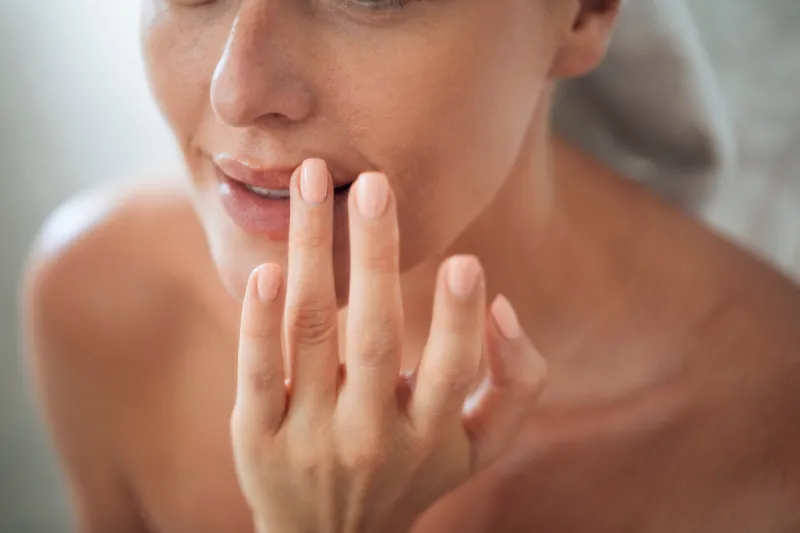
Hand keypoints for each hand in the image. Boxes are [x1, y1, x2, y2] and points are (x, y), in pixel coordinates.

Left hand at [231, 159, 546, 532]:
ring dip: (311, 253)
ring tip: (312, 181)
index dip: (460, 319)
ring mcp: (308, 438)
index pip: (452, 372)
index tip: (467, 261)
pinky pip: (255, 372)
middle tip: (376, 185)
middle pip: (373, 337)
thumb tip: (502, 305)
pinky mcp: (256, 438)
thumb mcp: (479, 447)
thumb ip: (515, 381)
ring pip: (309, 334)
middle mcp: (369, 438)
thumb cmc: (412, 472)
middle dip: (376, 255)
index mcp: (430, 437)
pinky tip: (265, 269)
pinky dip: (257, 321)